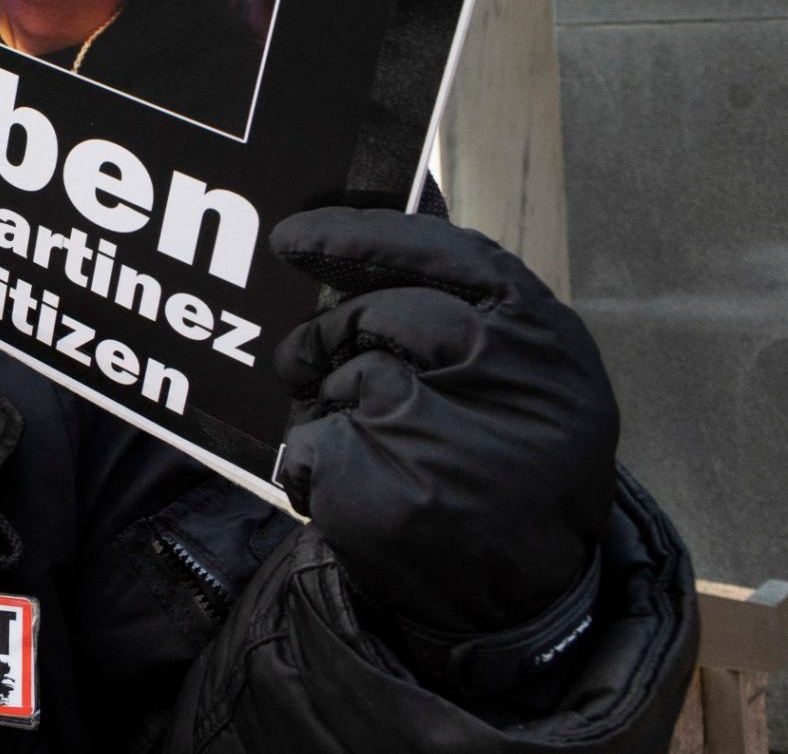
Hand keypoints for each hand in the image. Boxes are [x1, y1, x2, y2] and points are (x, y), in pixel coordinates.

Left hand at [273, 210, 615, 671]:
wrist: (527, 605)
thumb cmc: (510, 471)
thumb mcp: (524, 385)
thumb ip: (461, 315)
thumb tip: (346, 244)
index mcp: (548, 341)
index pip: (449, 254)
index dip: (364, 235)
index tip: (292, 235)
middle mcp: (511, 378)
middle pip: (384, 312)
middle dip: (330, 330)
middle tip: (299, 354)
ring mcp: (454, 434)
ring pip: (349, 377)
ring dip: (329, 401)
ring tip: (350, 432)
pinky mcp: (397, 490)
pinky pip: (316, 444)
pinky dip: (314, 462)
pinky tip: (347, 486)